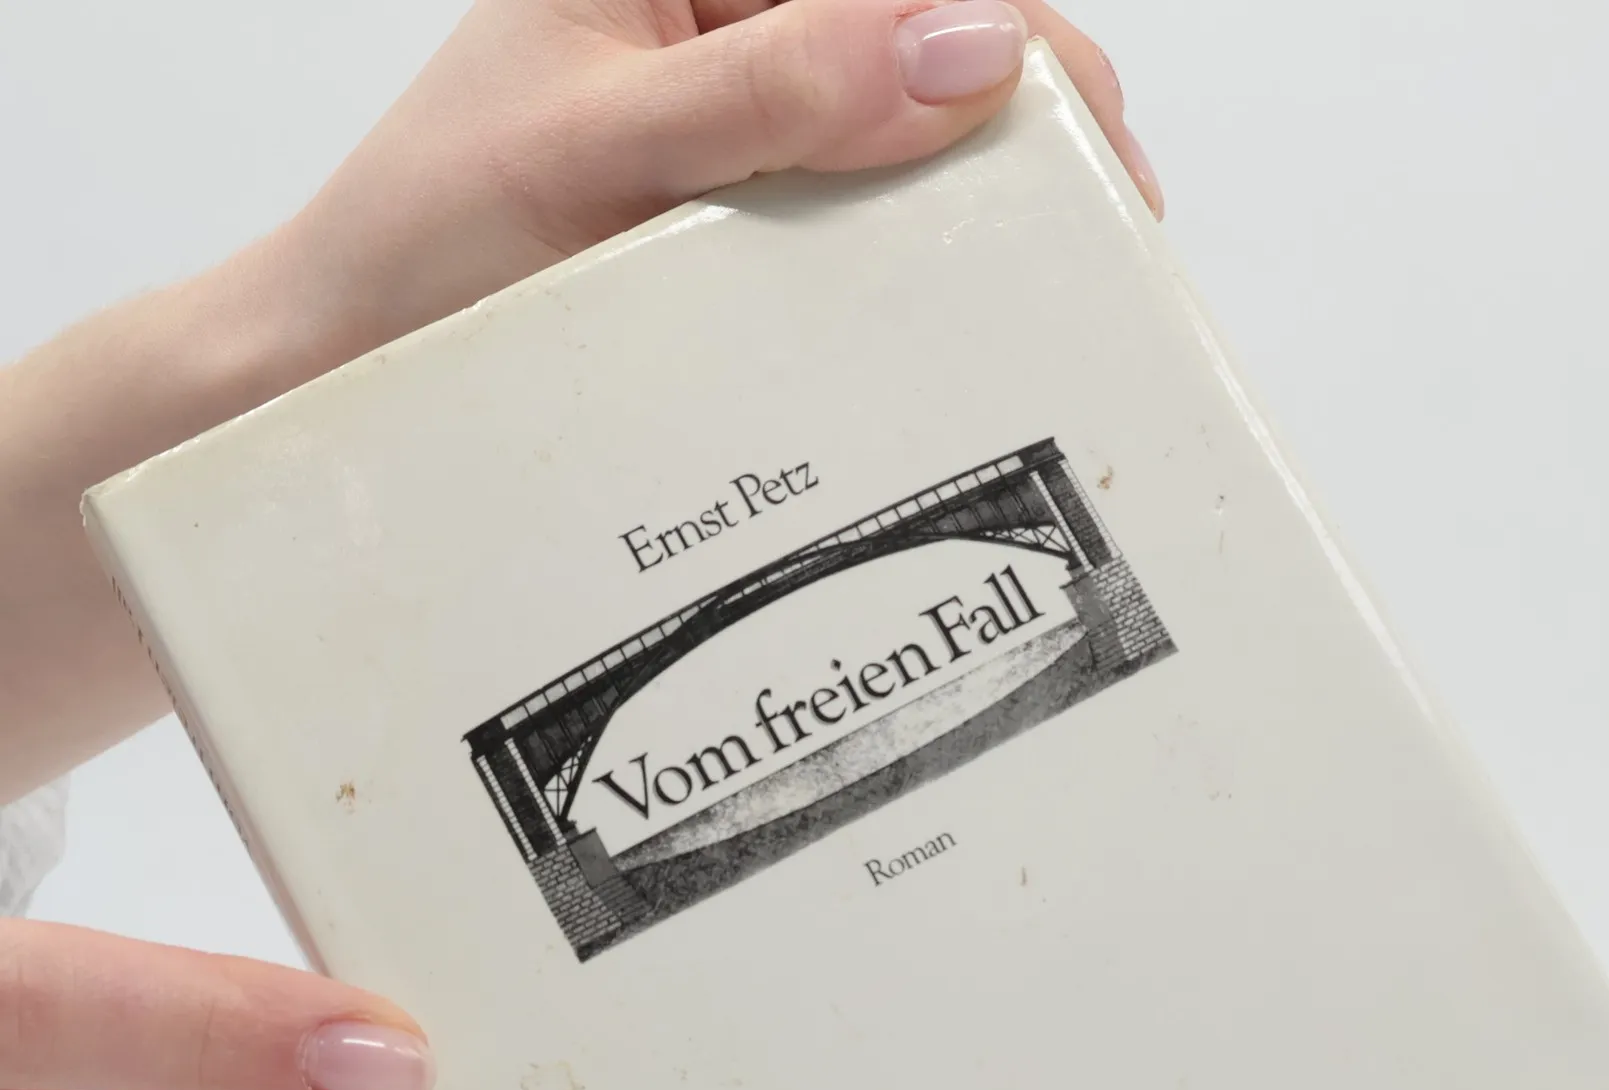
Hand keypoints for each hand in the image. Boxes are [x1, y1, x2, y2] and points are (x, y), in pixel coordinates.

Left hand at [288, 0, 1158, 360]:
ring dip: (979, 194)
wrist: (342, 372)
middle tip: (1103, 221)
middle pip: (918, 36)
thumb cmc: (421, 244)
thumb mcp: (598, 148)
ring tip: (1051, 270)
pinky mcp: (737, 220)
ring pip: (901, 130)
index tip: (1087, 135)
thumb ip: (777, 92)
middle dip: (1020, 111)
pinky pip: (857, 216)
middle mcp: (718, 24)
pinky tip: (956, 303)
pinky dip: (918, 257)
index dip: (1011, 33)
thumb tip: (969, 49)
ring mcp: (734, 127)